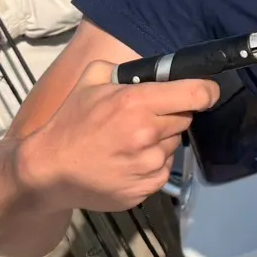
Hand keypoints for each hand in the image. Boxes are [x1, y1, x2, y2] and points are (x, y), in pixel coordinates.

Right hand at [16, 58, 220, 211]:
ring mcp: (149, 164)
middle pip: (185, 119)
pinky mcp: (147, 187)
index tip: (207, 92)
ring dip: (161, 141)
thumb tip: (152, 69)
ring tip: (131, 142)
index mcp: (136, 103)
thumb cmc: (70, 125)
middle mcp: (147, 134)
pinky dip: (152, 163)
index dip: (207, 91)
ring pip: (174, 144)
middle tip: (146, 118)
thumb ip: (123, 69)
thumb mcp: (90, 82)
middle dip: (172, 115)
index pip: (195, 94)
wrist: (49, 170)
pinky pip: (163, 168)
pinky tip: (128, 160)